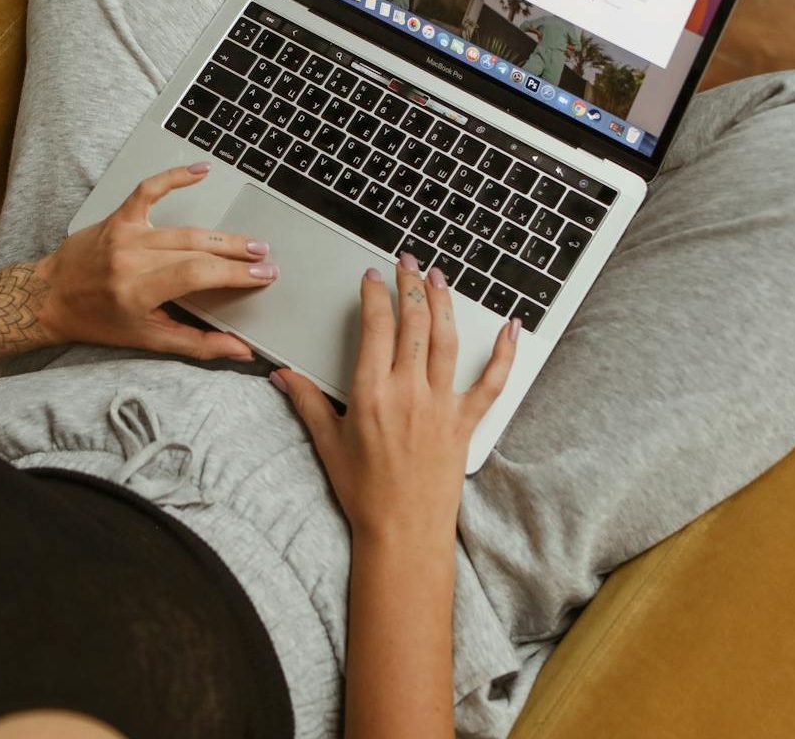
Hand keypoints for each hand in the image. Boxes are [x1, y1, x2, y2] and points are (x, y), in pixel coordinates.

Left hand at [35, 162, 276, 359]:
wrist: (48, 298)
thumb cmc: (97, 321)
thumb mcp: (148, 339)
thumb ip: (198, 345)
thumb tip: (240, 350)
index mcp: (138, 291)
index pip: (198, 274)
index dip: (235, 274)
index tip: (262, 277)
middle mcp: (131, 259)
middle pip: (197, 249)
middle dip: (236, 255)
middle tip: (266, 260)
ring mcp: (124, 234)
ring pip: (184, 229)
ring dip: (221, 234)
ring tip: (249, 242)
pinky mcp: (118, 217)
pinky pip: (149, 190)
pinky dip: (175, 177)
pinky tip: (201, 170)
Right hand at [273, 254, 518, 542]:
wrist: (404, 532)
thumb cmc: (365, 494)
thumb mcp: (328, 445)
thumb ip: (306, 403)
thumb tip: (283, 376)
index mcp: (371, 393)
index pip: (375, 328)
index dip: (375, 295)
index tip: (372, 277)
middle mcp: (409, 392)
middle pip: (413, 323)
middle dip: (409, 285)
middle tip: (407, 262)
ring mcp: (441, 405)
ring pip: (446, 340)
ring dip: (444, 302)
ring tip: (440, 277)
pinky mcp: (466, 422)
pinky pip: (492, 382)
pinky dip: (504, 353)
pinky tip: (511, 327)